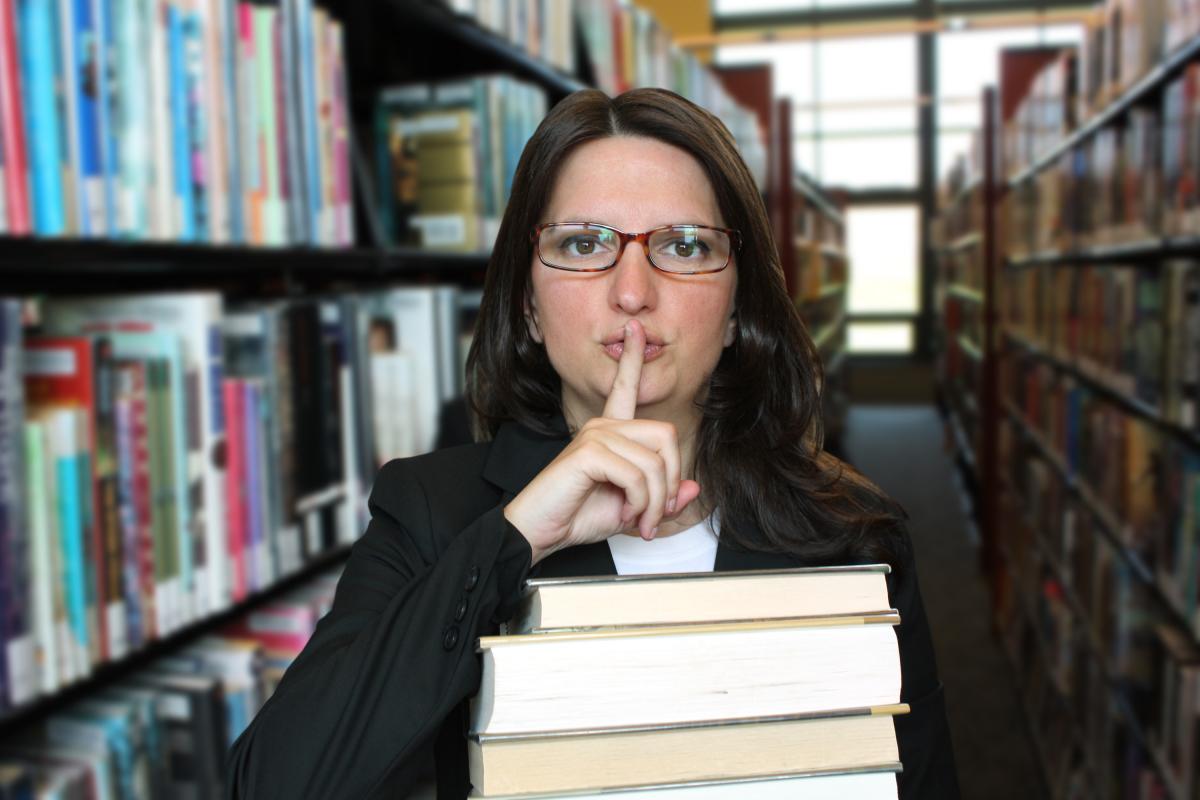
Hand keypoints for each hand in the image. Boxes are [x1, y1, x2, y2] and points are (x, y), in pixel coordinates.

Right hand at [503, 320, 701, 564]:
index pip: (624, 387)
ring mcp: (594, 435)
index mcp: (610, 432)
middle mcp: (603, 426)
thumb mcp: (631, 509)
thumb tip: (694, 489)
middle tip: (657, 514)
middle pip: (666, 436)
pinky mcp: (587, 452)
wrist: (540, 533)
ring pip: (654, 463)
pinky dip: (640, 503)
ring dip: (656, 502)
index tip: (634, 330)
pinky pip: (637, 475)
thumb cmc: (577, 516)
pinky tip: (626, 515)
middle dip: (671, 482)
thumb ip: (662, 498)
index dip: (632, 358)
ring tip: (642, 523)